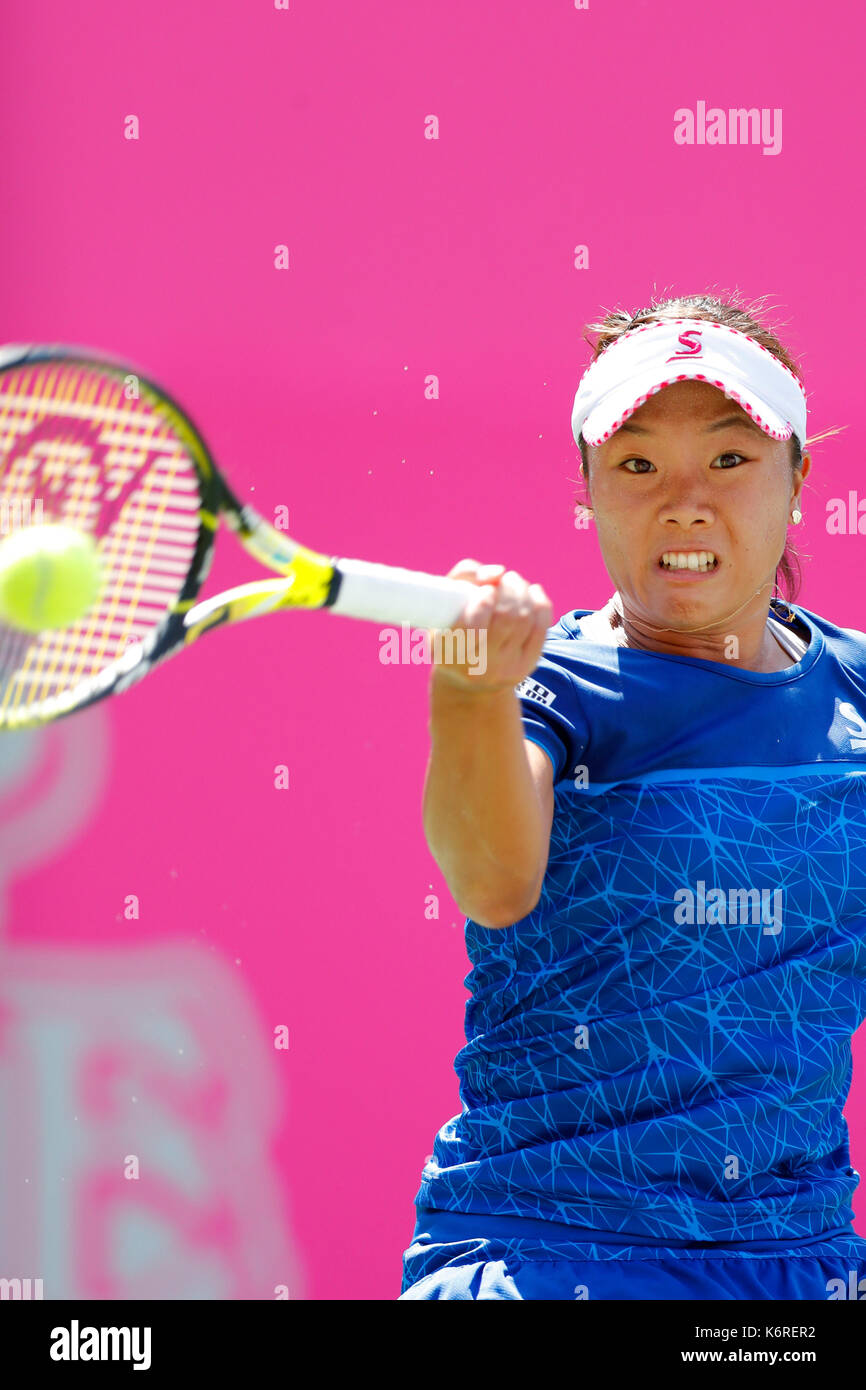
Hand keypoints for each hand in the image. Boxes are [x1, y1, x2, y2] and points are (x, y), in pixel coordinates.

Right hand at [430, 558, 551, 691]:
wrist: (468, 678)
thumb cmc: (452, 628)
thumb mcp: (444, 603)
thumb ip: (464, 577)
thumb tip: (498, 572)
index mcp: (449, 652)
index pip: (473, 627)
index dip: (484, 601)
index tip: (485, 590)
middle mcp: (478, 666)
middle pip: (506, 618)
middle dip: (509, 589)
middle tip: (504, 579)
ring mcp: (505, 668)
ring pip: (525, 619)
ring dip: (522, 591)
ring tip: (513, 582)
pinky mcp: (526, 666)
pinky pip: (541, 627)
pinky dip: (539, 602)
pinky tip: (531, 593)